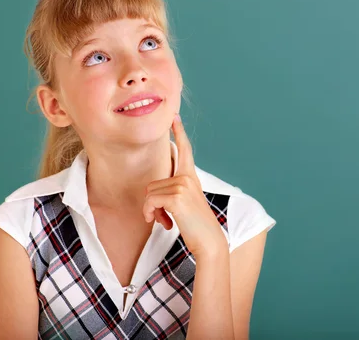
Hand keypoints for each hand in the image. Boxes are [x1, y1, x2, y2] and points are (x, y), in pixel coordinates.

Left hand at [143, 114, 227, 258]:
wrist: (209, 242)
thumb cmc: (196, 226)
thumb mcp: (186, 203)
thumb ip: (173, 192)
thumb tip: (150, 195)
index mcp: (191, 176)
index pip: (184, 150)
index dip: (179, 132)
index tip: (174, 116)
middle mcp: (187, 177)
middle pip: (152, 183)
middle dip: (153, 203)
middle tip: (166, 217)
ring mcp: (182, 185)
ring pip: (149, 193)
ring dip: (152, 211)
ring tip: (167, 221)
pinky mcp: (176, 196)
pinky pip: (150, 201)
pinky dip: (151, 214)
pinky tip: (164, 223)